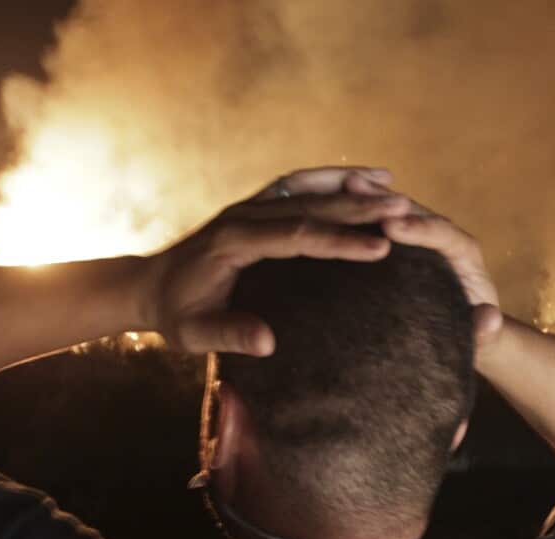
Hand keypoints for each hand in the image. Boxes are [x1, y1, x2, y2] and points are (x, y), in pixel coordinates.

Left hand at [146, 167, 410, 355]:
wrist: (148, 285)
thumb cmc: (174, 315)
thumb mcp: (193, 334)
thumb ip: (229, 334)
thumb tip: (268, 343)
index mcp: (233, 242)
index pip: (295, 237)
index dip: (339, 241)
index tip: (380, 248)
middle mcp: (245, 214)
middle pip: (310, 206)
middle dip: (360, 207)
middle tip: (406, 210)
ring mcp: (252, 205)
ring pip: (309, 188)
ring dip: (352, 186)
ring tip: (396, 189)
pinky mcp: (258, 205)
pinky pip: (302, 186)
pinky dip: (335, 180)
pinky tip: (368, 179)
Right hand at [345, 174, 503, 347]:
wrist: (463, 331)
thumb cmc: (472, 335)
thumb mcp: (482, 338)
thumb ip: (487, 331)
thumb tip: (489, 318)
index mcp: (463, 254)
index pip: (444, 234)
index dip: (418, 228)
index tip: (391, 226)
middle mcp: (439, 237)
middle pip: (412, 211)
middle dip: (383, 199)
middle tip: (352, 186)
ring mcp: (416, 237)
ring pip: (390, 210)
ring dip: (364, 196)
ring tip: (332, 184)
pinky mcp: (396, 244)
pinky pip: (374, 223)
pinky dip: (353, 212)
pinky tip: (324, 204)